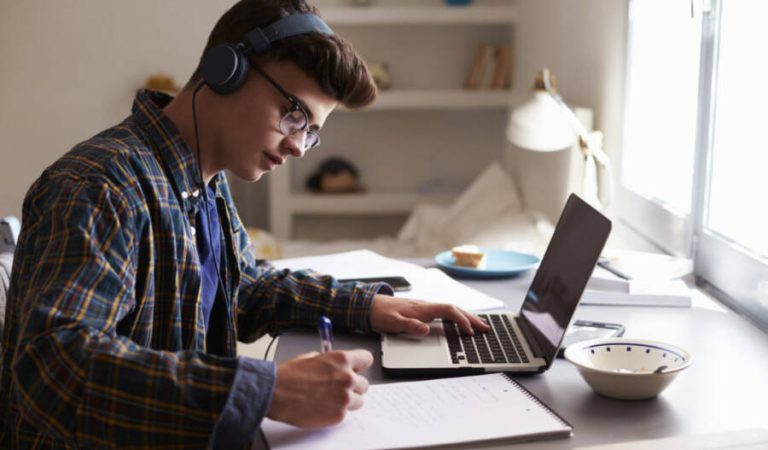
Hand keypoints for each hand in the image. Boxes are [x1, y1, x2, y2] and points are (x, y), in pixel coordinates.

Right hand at [267, 349, 372, 426]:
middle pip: (364, 383)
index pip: (367, 359)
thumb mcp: (312, 358)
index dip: (360, 365)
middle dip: (353, 385)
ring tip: (329, 399)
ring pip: (358, 401)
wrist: (276, 394)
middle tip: (338, 387)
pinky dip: (336, 412)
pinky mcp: (338, 415)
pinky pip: (345, 414)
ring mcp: (344, 398)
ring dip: (348, 400)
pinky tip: (322, 407)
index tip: (356, 368)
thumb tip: (336, 365)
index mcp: (341, 360)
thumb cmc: (289, 376)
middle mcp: (347, 378)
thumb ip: (330, 362)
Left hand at [370, 295, 490, 335]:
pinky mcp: (423, 311)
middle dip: (471, 318)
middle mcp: (427, 306)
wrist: (370, 305)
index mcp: (423, 308)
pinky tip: (459, 322)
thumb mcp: (393, 322)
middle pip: (454, 309)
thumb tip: (426, 329)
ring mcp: (426, 308)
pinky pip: (445, 313)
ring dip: (466, 317)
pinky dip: (456, 317)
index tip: (470, 332)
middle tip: (486, 328)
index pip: (448, 311)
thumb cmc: (381, 314)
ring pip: (451, 310)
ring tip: (479, 325)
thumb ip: (409, 325)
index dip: (461, 320)